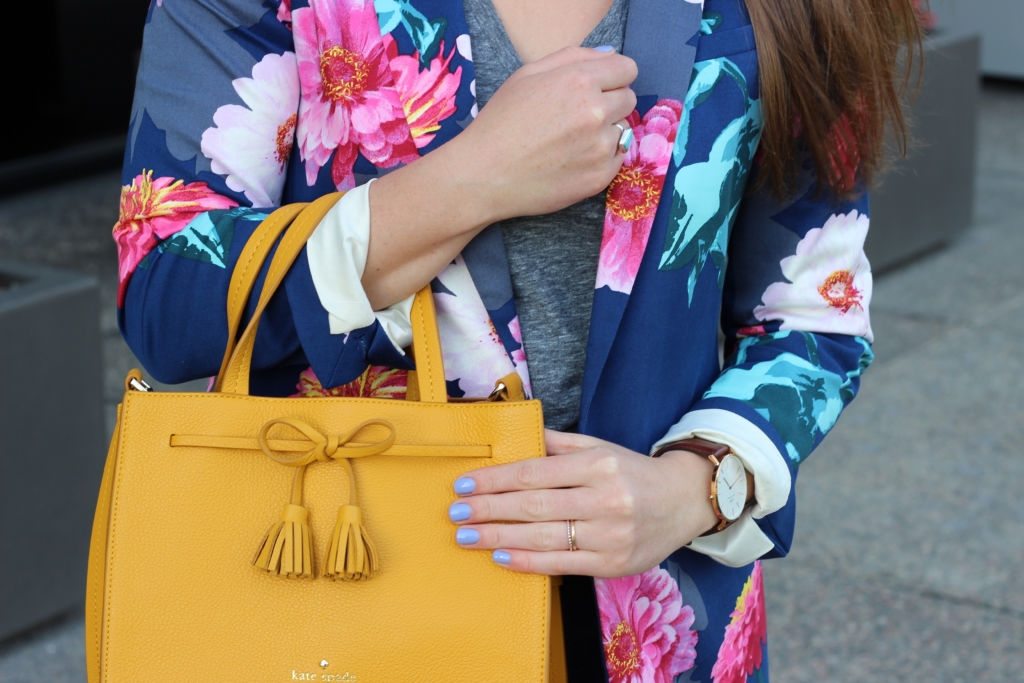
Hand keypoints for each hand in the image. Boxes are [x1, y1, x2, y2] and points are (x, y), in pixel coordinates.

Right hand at [363, 47, 635, 309]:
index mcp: (580, 80)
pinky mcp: (600, 177)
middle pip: (628, 99)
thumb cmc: (500, 121)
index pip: (626, 69)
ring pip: (622, 130)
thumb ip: (572, 58)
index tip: (601, 87)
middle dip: (610, 103)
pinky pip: (616, 159)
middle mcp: (596, 111)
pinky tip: (572, 160)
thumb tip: (608, 57)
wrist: (484, 175)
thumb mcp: (527, 74)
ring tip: (571, 141)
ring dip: (605, 132)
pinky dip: (600, 158)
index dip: (613, 76)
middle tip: (579, 116)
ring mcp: (601, 147)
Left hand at [446, 430, 717, 577]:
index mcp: (598, 465)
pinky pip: (561, 565)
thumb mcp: (599, 447)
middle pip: (533, 506)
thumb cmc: (633, 472)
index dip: (496, 480)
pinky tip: (500, 556)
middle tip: (455, 512)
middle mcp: (605, 499)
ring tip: (466, 535)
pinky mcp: (613, 564)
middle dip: (488, 509)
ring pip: (542, 538)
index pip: (535, 473)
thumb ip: (557, 444)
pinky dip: (527, 562)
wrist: (684, 502)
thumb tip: (515, 436)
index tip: (465, 484)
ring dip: (497, 537)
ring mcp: (610, 535)